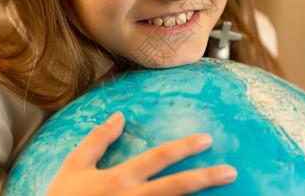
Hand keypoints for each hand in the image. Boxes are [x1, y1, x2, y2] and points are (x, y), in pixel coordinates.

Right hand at [46, 112, 236, 195]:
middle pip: (176, 188)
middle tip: (231, 171)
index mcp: (119, 179)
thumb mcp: (74, 166)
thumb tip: (119, 116)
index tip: (206, 140)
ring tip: (224, 190)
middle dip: (205, 178)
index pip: (158, 158)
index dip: (184, 147)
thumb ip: (97, 139)